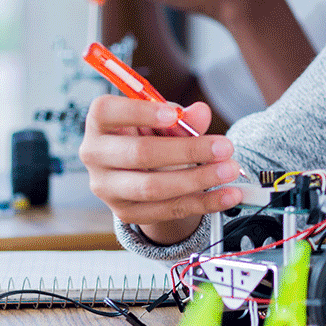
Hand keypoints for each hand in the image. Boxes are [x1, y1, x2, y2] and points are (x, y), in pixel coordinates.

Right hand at [79, 94, 244, 245]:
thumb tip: (200, 113)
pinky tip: (229, 195)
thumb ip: (183, 117)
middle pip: (140, 153)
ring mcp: (106, 187)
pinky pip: (167, 210)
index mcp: (100, 121)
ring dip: (198, 180)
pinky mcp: (125, 213)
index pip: (107, 112)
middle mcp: (95, 154)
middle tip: (225, 147)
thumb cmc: (152, 133)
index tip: (174, 116)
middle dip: (187, 151)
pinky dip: (203, 203)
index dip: (140, 113)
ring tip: (230, 170)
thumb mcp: (165, 120)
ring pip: (153, 187)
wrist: (142, 170)